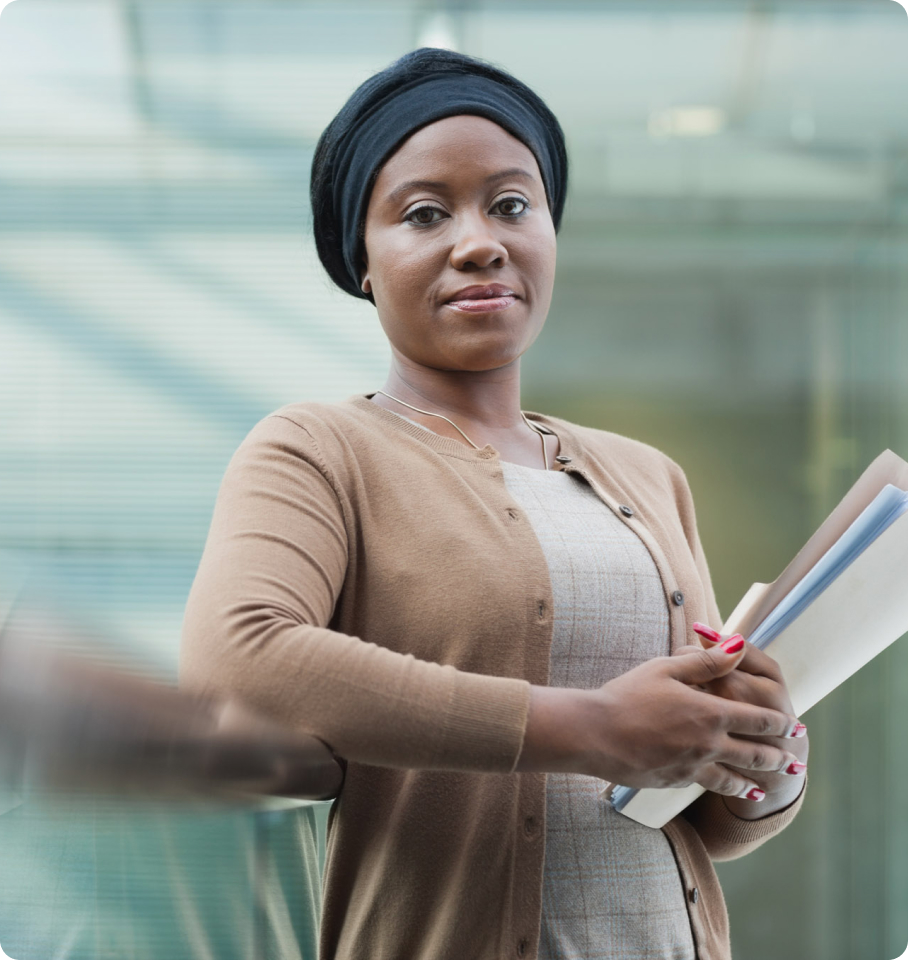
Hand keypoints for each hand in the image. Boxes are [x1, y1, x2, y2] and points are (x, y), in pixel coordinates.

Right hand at [518, 639, 804, 802]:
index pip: (757, 719)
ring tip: (767, 787)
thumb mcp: (666, 668)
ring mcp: (692, 766)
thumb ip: (706, 661)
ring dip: (754, 781)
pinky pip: (706, 784)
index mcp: (711, 713)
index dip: (779, 723)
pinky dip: (724, 788)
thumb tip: (737, 645)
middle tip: (794, 762)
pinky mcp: (675, 780)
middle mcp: (708, 744)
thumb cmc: (628, 694)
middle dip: (778, 757)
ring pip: (734, 778)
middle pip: (754, 753)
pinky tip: (726, 789)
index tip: (795, 727)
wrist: (595, 734)